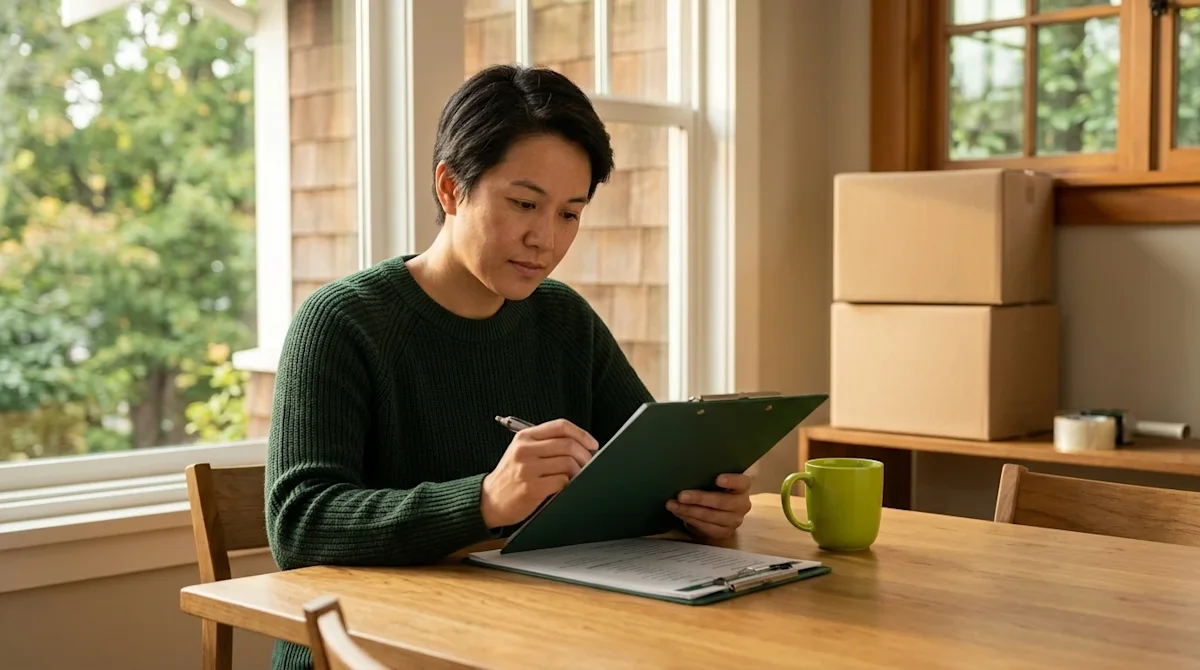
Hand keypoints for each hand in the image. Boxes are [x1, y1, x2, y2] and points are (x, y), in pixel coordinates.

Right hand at [481, 418, 598, 528]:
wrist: (490, 500)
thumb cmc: (511, 475)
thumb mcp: (522, 451)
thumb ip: (546, 443)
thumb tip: (581, 445)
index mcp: (525, 437)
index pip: (560, 426)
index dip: (582, 434)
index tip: (592, 444)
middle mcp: (525, 450)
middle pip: (568, 444)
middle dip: (585, 455)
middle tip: (589, 463)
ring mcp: (527, 469)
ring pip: (568, 463)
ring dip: (578, 471)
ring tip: (575, 476)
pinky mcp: (531, 488)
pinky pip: (562, 482)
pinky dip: (568, 484)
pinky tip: (563, 486)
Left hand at [666, 473, 752, 539]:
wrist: (717, 510)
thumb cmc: (714, 488)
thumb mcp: (714, 479)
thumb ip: (709, 474)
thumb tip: (688, 468)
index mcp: (742, 487)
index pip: (742, 482)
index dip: (732, 481)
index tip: (718, 479)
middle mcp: (742, 504)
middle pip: (722, 502)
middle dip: (700, 498)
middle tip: (681, 495)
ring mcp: (735, 520)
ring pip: (712, 516)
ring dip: (690, 511)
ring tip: (673, 505)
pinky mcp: (725, 532)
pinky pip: (707, 528)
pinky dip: (691, 520)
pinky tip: (679, 513)